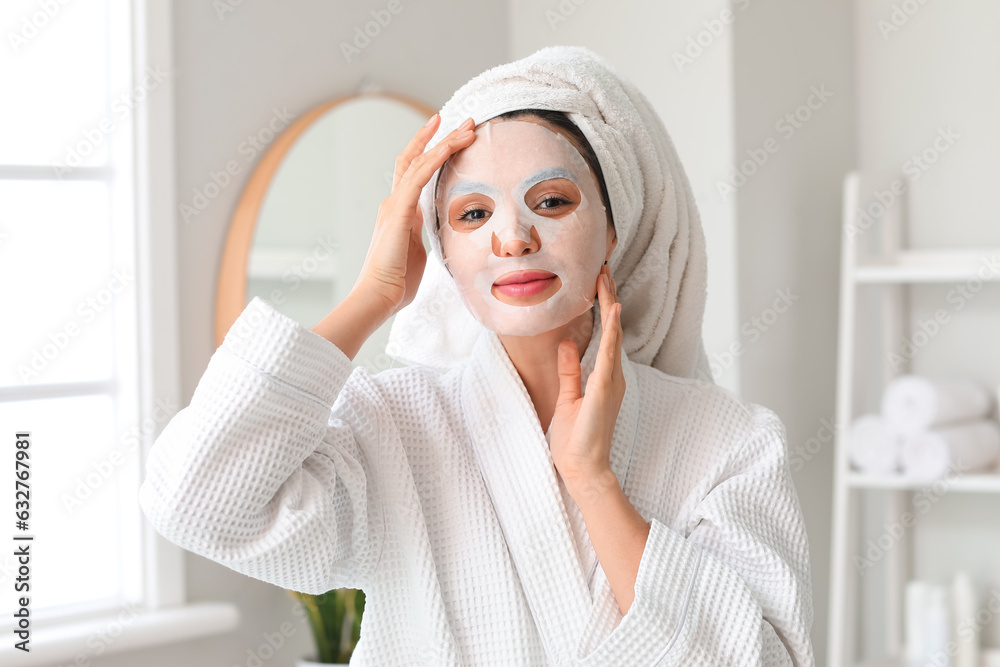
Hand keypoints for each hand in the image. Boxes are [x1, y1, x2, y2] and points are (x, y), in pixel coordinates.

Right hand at [354, 114, 476, 318]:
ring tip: (467, 126)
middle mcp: (395, 202)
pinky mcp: (398, 211)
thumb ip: (425, 237)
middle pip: (415, 159)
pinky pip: (418, 176)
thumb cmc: (398, 282)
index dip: (433, 153)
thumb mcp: (418, 253)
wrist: (379, 295)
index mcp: (402, 213)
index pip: (417, 174)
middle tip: (464, 121)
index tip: (452, 137)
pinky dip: (435, 158)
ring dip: (445, 142)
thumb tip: (439, 233)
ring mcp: (394, 204)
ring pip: (420, 162)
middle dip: (438, 138)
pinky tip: (451, 144)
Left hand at [549, 264, 625, 487]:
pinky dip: (612, 332)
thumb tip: (567, 343)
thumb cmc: (575, 439)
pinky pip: (609, 355)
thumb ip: (570, 370)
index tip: (597, 283)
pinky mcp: (605, 389)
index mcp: (603, 377)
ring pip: (613, 336)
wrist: (582, 468)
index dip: (601, 308)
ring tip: (606, 280)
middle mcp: (612, 376)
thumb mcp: (568, 395)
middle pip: (612, 330)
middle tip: (603, 270)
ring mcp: (611, 382)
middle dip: (607, 299)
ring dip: (610, 306)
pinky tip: (613, 311)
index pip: (603, 335)